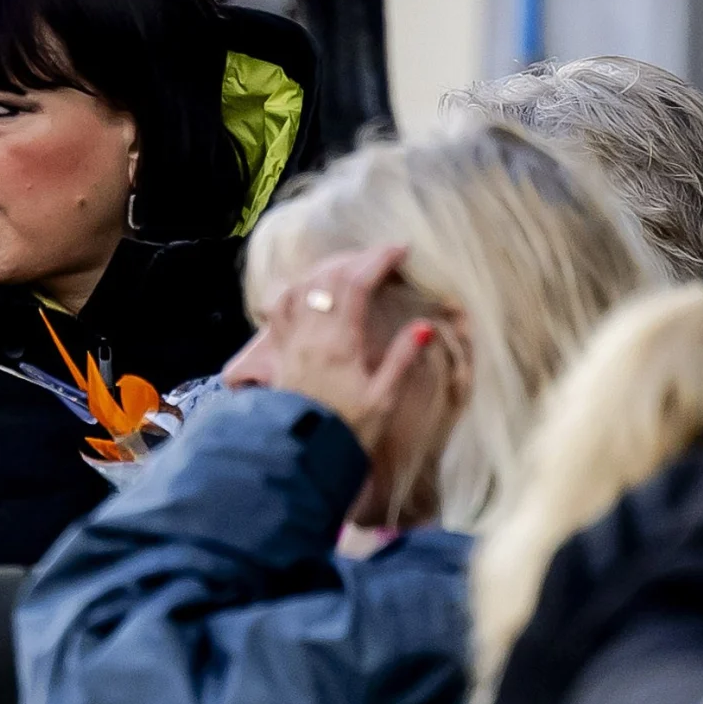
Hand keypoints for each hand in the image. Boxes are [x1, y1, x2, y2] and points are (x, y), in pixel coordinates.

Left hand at [244, 245, 442, 460]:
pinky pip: (279, 306)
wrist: (299, 454)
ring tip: (351, 266)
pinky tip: (309, 286)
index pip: (355, 285)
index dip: (377, 260)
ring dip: (326, 269)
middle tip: (381, 258)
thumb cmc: (347, 429)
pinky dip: (296, 287)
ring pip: (301, 286)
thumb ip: (402, 359)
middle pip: (326, 278)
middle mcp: (309, 334)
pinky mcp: (278, 350)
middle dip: (355, 259)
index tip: (401, 250)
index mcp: (339, 343)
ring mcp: (290, 340)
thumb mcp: (384, 398)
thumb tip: (424, 326)